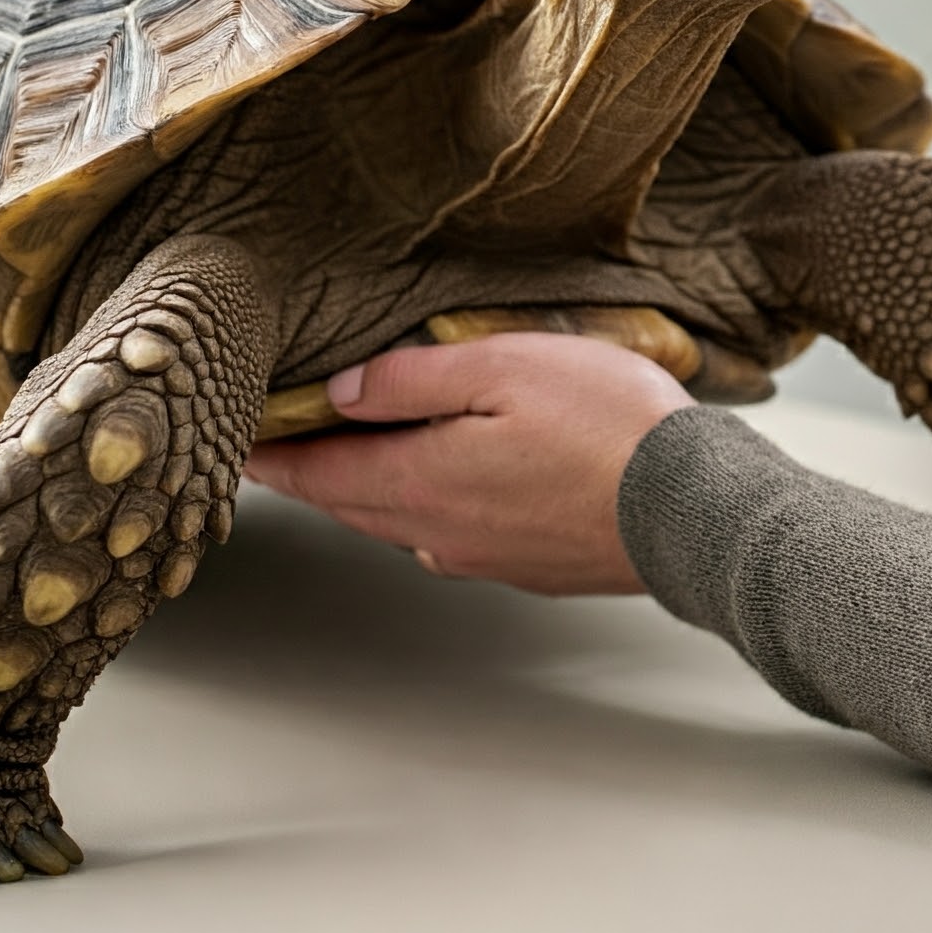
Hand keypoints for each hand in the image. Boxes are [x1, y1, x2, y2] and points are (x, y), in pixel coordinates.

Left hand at [241, 333, 693, 594]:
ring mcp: (486, 557)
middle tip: (282, 443)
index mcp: (418, 482)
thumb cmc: (607, 427)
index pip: (316, 474)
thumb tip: (343, 392)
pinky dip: (436, 505)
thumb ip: (413, 378)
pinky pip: (459, 535)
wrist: (695, 510)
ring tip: (361, 453)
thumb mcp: (503, 366)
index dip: (270, 455)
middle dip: (316, 471)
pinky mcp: (532, 566)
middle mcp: (438, 533)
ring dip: (376, 489)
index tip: (235, 442)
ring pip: (405, 521)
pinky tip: (459, 479)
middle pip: (354, 502)